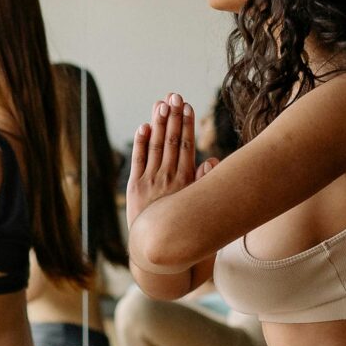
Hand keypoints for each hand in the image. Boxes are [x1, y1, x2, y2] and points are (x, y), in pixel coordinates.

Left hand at [127, 93, 203, 226]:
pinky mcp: (135, 188)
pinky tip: (144, 126)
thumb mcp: (201, 208)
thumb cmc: (185, 229)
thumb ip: (205, 182)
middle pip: (171, 141)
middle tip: (174, 95)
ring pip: (155, 146)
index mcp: (186, 181)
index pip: (186, 146)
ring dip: (158, 123)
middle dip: (173, 116)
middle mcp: (168, 178)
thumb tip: (210, 160)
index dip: (186, 124)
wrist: (158, 251)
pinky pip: (138, 161)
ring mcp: (150, 182)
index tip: (188, 106)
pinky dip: (140, 143)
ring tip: (161, 103)